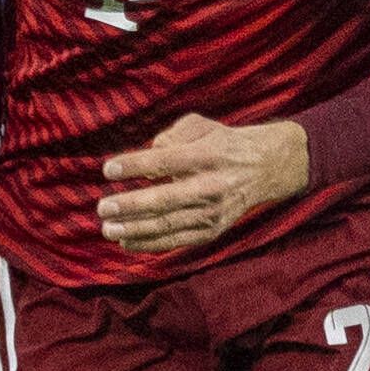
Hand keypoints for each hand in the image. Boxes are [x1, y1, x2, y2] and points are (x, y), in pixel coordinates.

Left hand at [98, 113, 312, 256]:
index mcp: (208, 155)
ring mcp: (213, 212)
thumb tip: (148, 152)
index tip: (108, 169)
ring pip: (169, 224)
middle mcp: (212, 186)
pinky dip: (150, 244)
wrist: (266, 168)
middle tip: (103, 207)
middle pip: (166, 199)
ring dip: (135, 229)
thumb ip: (172, 135)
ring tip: (107, 229)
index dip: (135, 165)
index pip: (166, 161)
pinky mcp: (213, 230)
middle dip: (131, 205)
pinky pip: (177, 240)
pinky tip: (126, 241)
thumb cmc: (222, 143)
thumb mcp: (202, 127)